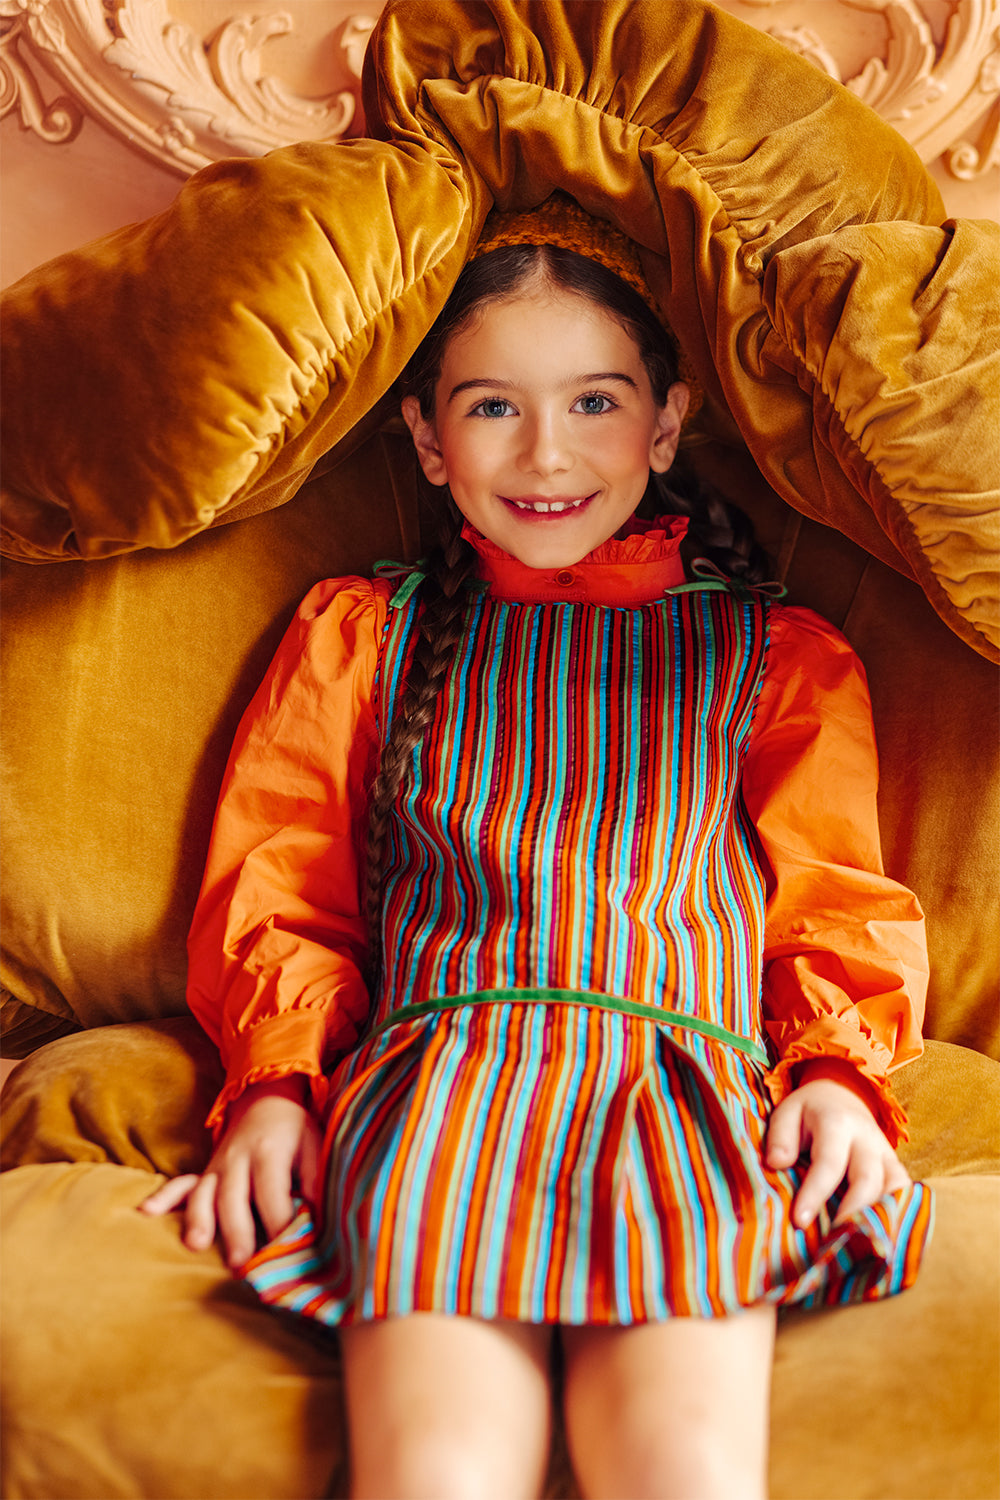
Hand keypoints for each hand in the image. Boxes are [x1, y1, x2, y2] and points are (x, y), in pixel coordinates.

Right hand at [139, 1075, 320, 1267]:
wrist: (265, 1100)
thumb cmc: (294, 1132)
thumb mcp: (314, 1146)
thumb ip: (313, 1181)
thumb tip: (316, 1219)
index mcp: (270, 1153)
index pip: (272, 1195)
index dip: (280, 1226)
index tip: (286, 1254)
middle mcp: (238, 1159)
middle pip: (233, 1197)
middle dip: (236, 1231)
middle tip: (241, 1263)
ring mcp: (216, 1166)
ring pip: (203, 1193)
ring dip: (198, 1218)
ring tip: (197, 1245)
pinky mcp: (203, 1172)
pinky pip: (180, 1183)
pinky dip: (162, 1197)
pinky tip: (146, 1214)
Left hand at [765, 1062, 910, 1229]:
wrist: (842, 1097)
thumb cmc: (808, 1113)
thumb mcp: (787, 1112)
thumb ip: (780, 1137)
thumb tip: (776, 1164)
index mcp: (836, 1123)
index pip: (828, 1163)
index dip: (814, 1194)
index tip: (799, 1221)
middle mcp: (867, 1139)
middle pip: (867, 1179)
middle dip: (851, 1212)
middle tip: (833, 1240)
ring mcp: (886, 1153)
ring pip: (894, 1187)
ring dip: (878, 1217)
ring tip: (858, 1244)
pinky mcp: (895, 1166)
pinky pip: (904, 1192)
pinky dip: (895, 1214)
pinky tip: (879, 1236)